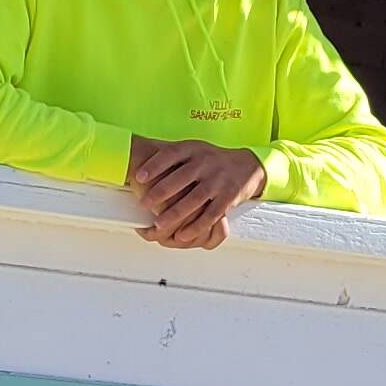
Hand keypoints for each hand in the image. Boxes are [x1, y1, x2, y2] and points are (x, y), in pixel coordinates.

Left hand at [124, 138, 261, 250]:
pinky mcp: (228, 197)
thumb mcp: (194, 149)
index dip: (155, 165)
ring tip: (158, 225)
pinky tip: (182, 235)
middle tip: (143, 204)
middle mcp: (206, 163)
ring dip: (175, 213)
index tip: (139, 177)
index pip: (171, 154)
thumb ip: (173, 155)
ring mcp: (217, 180)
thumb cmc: (211, 160)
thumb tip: (139, 157)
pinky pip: (211, 214)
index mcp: (194, 149)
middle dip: (160, 192)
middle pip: (181, 178)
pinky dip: (196, 226)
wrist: (247, 165)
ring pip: (194, 199)